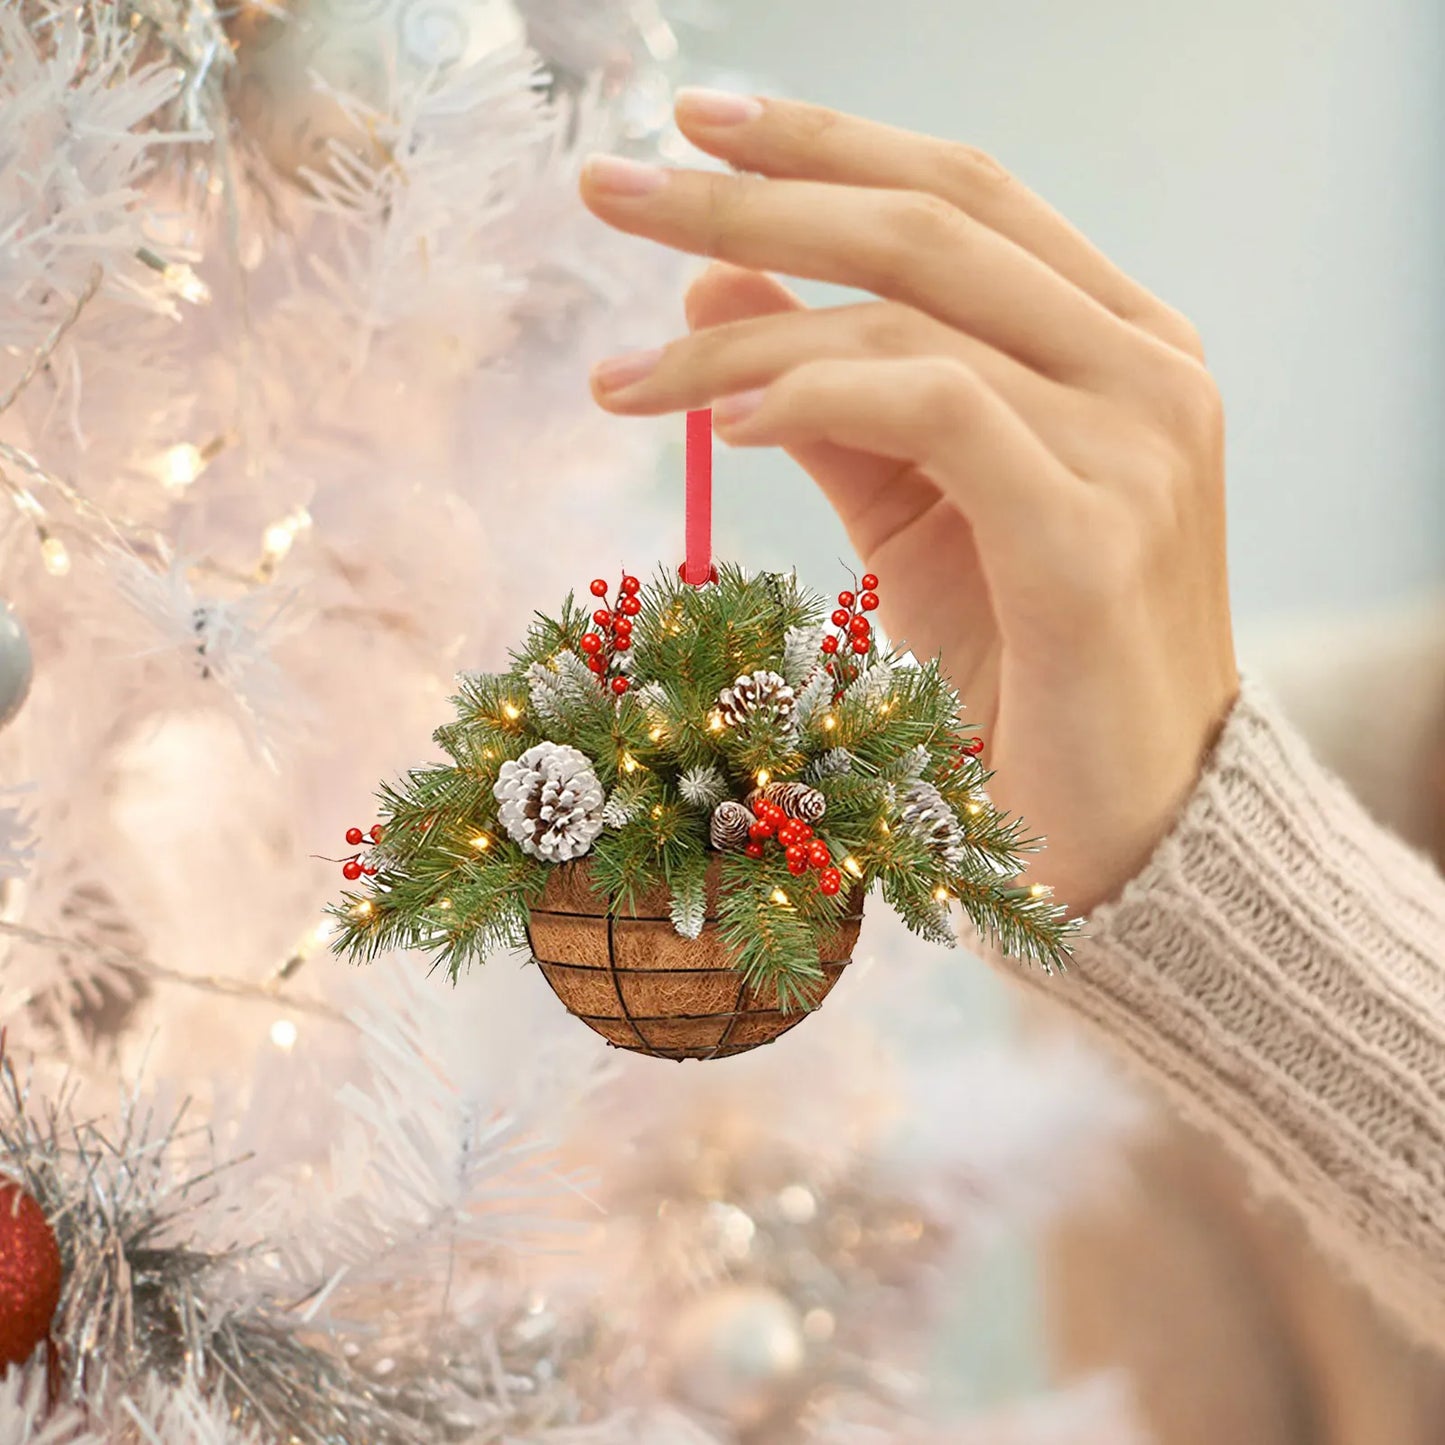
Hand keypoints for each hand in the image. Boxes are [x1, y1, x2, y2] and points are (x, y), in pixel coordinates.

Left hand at [579, 90, 1238, 915]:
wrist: (1126, 839)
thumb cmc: (1021, 677)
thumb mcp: (915, 516)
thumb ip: (831, 396)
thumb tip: (714, 288)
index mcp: (1115, 343)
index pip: (960, 197)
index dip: (823, 146)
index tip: (691, 128)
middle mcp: (1145, 368)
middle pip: (928, 225)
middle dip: (753, 198)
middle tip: (612, 190)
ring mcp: (1136, 443)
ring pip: (912, 321)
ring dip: (741, 337)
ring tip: (620, 384)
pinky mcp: (1094, 534)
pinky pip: (937, 411)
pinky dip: (818, 397)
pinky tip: (727, 420)